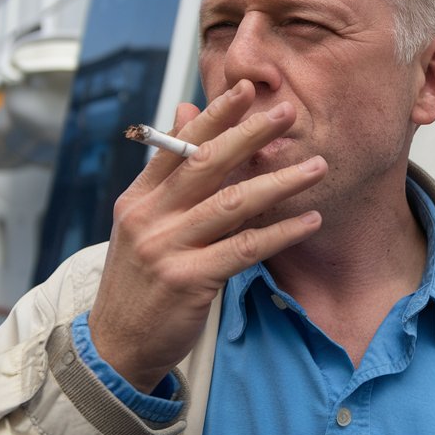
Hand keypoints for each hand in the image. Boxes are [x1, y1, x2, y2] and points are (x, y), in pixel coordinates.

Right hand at [89, 79, 325, 391]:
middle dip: (251, 135)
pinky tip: (310, 220)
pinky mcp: (189, 280)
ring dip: (280, 182)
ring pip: (232, 203)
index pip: (179, 146)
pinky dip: (281, 232)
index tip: (247, 89)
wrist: (117, 345)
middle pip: (207, 165)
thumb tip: (187, 112)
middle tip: (288, 113)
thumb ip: (169, 172)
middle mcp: (149, 217)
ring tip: (317, 165)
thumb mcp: (143, 223)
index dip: (215, 116)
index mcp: (138, 198)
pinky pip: (244, 248)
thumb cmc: (141, 281)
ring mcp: (167, 248)